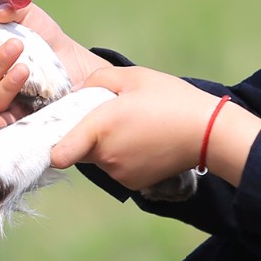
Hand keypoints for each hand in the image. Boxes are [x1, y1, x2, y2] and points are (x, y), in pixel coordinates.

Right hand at [0, 0, 111, 126]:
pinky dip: (0, 122)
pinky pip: (4, 122)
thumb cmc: (43, 36)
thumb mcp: (29, 15)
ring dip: (5, 85)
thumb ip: (13, 7)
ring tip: (25, 69)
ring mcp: (1, 99)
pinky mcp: (18, 115)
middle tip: (16, 46)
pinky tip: (0, 120)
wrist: (73, 60)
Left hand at [50, 67, 260, 188]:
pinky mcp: (132, 185)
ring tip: (133, 126)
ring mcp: (118, 174)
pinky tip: (144, 141)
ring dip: (106, 145)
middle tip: (108, 116)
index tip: (56, 134)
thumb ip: (97, 80)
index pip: (58, 154)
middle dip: (84, 134)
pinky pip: (115, 169)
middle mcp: (105, 156)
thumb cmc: (171, 99)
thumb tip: (77, 93)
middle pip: (77, 148)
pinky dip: (122, 157)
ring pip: (98, 158)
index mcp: (100, 127)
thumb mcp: (133, 76)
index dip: (51, 145)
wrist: (208, 133)